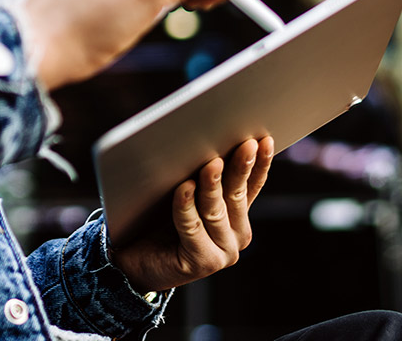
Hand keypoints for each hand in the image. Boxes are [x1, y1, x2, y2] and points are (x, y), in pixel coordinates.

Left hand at [110, 137, 275, 293]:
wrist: (137, 261)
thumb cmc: (159, 223)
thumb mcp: (189, 197)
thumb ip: (203, 180)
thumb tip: (209, 144)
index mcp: (238, 217)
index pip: (252, 186)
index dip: (260, 163)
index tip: (264, 140)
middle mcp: (236, 236)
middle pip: (236, 195)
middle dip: (240, 168)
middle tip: (244, 145)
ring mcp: (223, 252)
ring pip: (215, 211)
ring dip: (212, 185)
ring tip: (211, 164)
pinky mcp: (203, 262)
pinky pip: (192, 226)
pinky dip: (186, 205)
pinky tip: (184, 188)